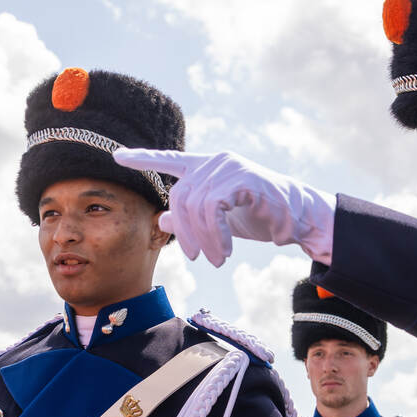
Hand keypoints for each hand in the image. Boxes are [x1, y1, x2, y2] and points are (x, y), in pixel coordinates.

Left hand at [113, 149, 334, 266]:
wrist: (299, 218)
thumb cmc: (258, 216)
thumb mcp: (219, 220)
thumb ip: (190, 217)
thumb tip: (161, 218)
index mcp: (206, 167)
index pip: (169, 159)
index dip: (143, 158)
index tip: (117, 157)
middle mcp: (214, 161)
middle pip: (179, 198)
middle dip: (183, 234)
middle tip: (196, 259)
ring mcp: (228, 167)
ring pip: (195, 207)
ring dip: (203, 240)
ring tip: (216, 259)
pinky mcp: (242, 178)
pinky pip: (213, 209)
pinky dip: (215, 235)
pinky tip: (225, 250)